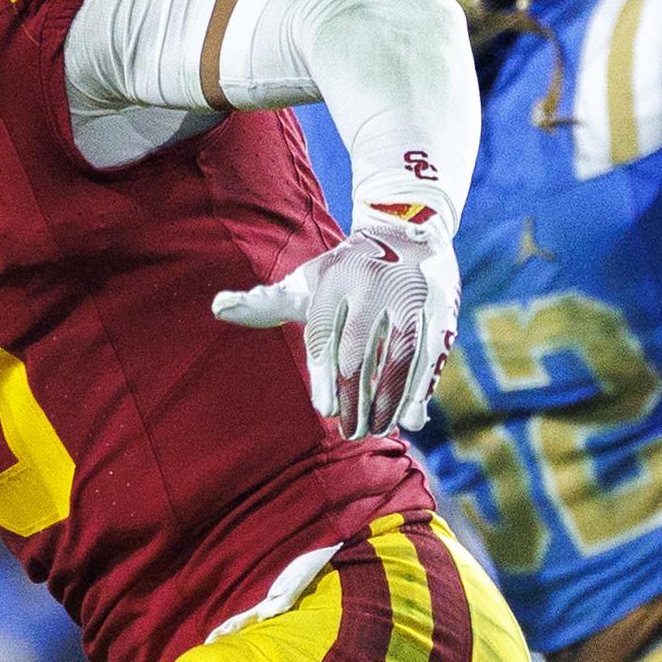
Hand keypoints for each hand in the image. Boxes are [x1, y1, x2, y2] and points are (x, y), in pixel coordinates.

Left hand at [211, 209, 457, 438]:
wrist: (406, 228)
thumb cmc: (345, 270)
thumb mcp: (307, 281)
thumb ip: (267, 303)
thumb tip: (218, 307)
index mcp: (334, 277)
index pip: (323, 332)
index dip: (324, 375)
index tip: (326, 412)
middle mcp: (372, 282)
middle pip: (359, 348)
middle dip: (355, 396)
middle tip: (351, 433)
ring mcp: (410, 293)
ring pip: (400, 355)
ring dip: (389, 399)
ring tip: (378, 429)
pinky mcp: (442, 306)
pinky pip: (432, 353)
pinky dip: (422, 387)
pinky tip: (412, 418)